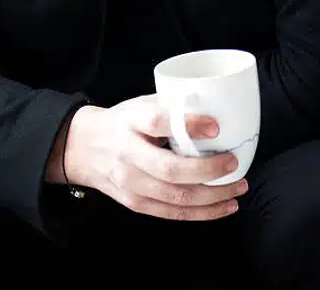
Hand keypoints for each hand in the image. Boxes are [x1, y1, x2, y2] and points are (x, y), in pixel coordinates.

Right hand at [62, 95, 246, 220]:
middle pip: (171, 170)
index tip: (216, 126)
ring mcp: (130, 184)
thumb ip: (171, 108)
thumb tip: (214, 112)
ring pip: (177, 197)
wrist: (82, 149)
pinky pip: (174, 213)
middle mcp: (128, 155)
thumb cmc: (119, 123)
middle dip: (209, 171)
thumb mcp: (139, 105)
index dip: (189, 124)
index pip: (158, 122)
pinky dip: (202, 213)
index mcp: (130, 123)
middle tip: (234, 163)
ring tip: (237, 188)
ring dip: (213, 197)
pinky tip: (223, 206)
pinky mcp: (135, 204)